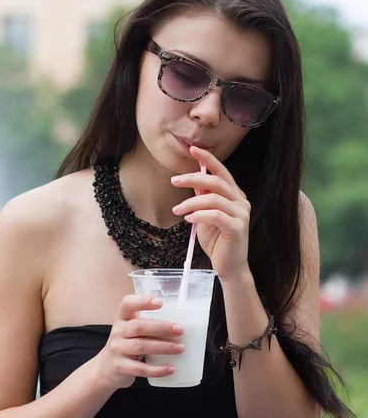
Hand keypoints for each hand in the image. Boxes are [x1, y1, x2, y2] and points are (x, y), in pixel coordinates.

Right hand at [98, 295, 184, 390]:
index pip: (127, 304)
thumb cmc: (126, 344)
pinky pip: (141, 368)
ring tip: (180, 348)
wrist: (105, 369)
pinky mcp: (120, 367)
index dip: (143, 301)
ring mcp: (117, 349)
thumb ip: (147, 324)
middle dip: (161, 327)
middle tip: (180, 329)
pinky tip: (171, 368)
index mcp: (121, 318)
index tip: (160, 302)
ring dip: (163, 347)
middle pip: (139, 326)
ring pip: (141, 346)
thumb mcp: (130, 330)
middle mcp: (117, 331)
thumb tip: (180, 323)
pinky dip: (158, 369)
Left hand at [171, 146, 250, 282]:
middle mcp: (241, 201)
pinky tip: (188, 219)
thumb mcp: (205, 216)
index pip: (222, 172)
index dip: (208, 159)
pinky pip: (216, 215)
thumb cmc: (217, 241)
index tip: (192, 150)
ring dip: (191, 202)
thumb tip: (192, 181)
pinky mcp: (238, 228)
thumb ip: (202, 199)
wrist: (229, 267)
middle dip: (193, 178)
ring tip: (178, 210)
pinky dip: (199, 215)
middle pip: (216, 181)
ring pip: (213, 199)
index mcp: (235, 195)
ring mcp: (241, 214)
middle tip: (174, 181)